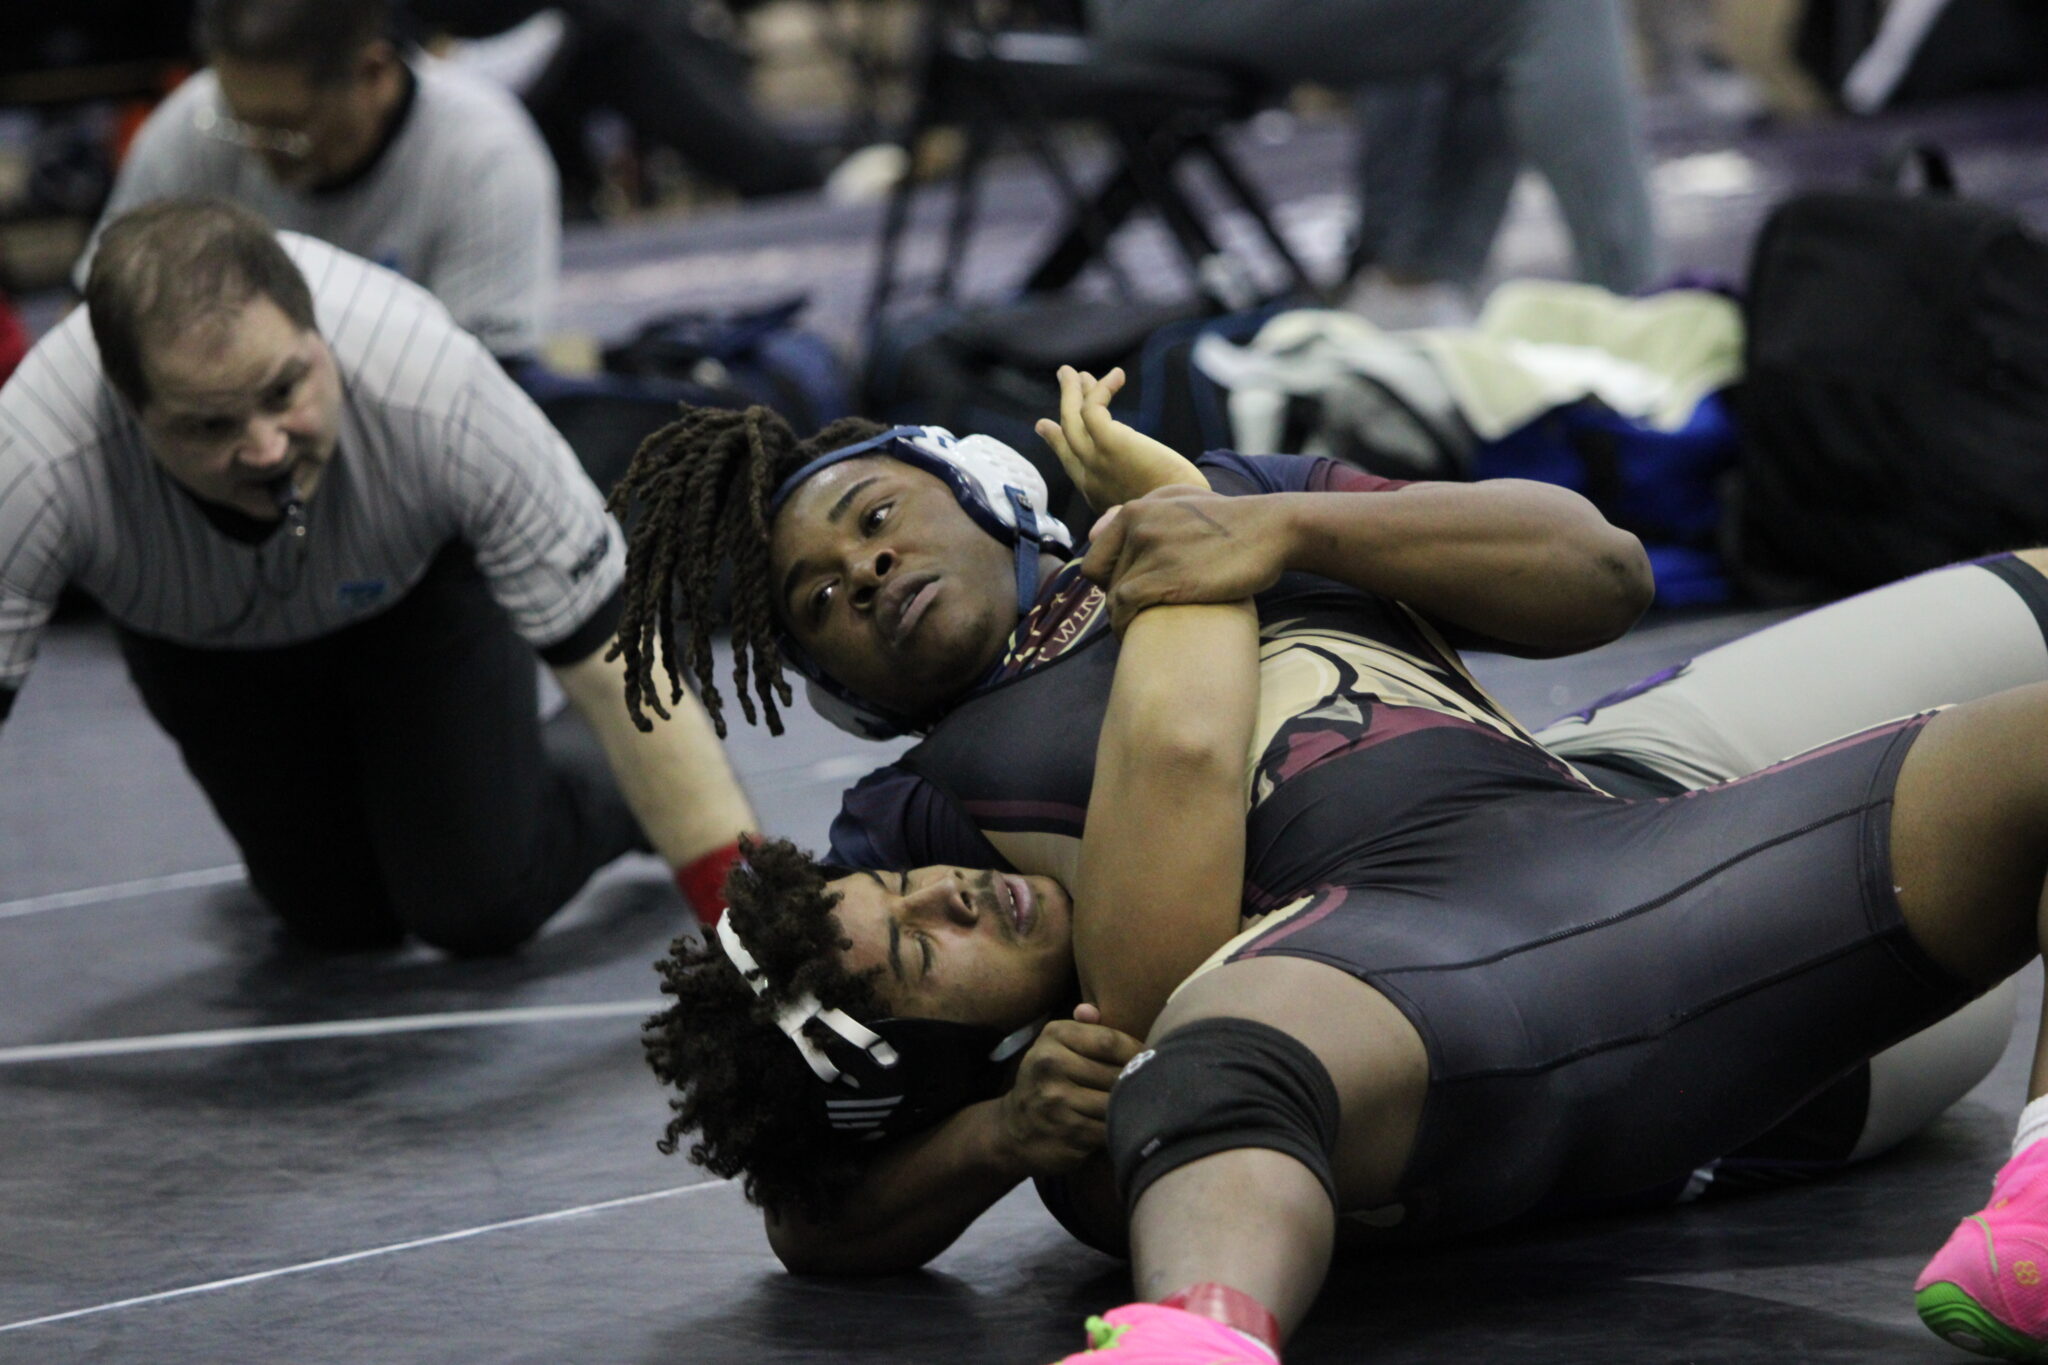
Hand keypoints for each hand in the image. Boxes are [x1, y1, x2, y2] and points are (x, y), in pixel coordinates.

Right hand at [992, 1004, 1142, 1177]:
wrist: (1014, 1128)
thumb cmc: (1049, 1080)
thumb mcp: (1058, 1046)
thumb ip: (1083, 1028)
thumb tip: (1091, 1009)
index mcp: (1054, 1036)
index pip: (1109, 1040)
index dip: (1137, 1052)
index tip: (1152, 1060)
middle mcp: (1050, 1064)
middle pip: (1115, 1073)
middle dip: (1139, 1082)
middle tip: (1157, 1085)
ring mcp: (1056, 1100)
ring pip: (1114, 1104)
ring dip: (1132, 1107)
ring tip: (1146, 1105)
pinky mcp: (1066, 1133)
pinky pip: (1109, 1130)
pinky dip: (1122, 1130)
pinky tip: (1126, 1127)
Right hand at [1034, 365, 1207, 513]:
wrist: (1180, 525)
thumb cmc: (1167, 517)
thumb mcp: (1136, 511)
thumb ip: (1118, 504)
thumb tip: (1100, 522)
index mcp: (1094, 491)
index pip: (1069, 459)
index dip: (1055, 440)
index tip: (1044, 424)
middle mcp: (1089, 476)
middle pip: (1068, 432)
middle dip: (1066, 401)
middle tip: (1066, 376)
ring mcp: (1097, 459)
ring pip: (1073, 417)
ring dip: (1073, 389)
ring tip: (1075, 370)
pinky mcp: (1112, 444)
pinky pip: (1093, 409)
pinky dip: (1100, 389)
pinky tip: (1117, 376)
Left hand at [1082, 488, 1290, 632]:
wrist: (1270, 530)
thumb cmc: (1229, 521)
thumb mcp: (1181, 501)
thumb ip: (1140, 512)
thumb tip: (1095, 532)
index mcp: (1135, 509)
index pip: (1095, 558)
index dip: (1107, 582)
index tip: (1127, 596)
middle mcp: (1137, 525)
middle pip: (1103, 580)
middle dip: (1116, 602)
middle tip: (1137, 617)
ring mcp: (1150, 551)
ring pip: (1114, 596)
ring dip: (1122, 619)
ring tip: (1137, 632)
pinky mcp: (1164, 577)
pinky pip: (1125, 608)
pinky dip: (1124, 626)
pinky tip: (1135, 637)